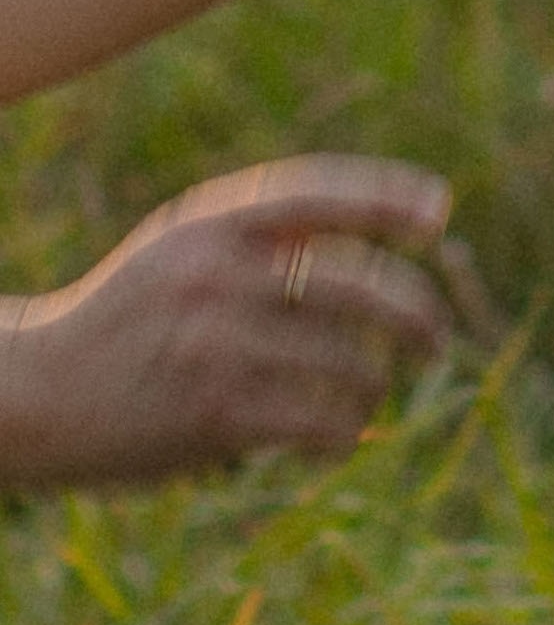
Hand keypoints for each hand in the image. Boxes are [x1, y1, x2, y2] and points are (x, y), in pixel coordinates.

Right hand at [0, 156, 452, 488]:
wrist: (33, 394)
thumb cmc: (136, 310)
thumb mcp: (188, 244)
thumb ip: (272, 227)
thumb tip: (403, 214)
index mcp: (213, 222)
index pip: (322, 192)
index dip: (390, 196)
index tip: (441, 212)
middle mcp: (218, 274)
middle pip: (359, 282)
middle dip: (417, 310)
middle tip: (437, 336)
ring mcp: (217, 344)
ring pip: (350, 357)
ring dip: (376, 380)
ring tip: (373, 388)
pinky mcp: (216, 413)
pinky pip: (323, 420)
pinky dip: (347, 429)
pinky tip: (342, 432)